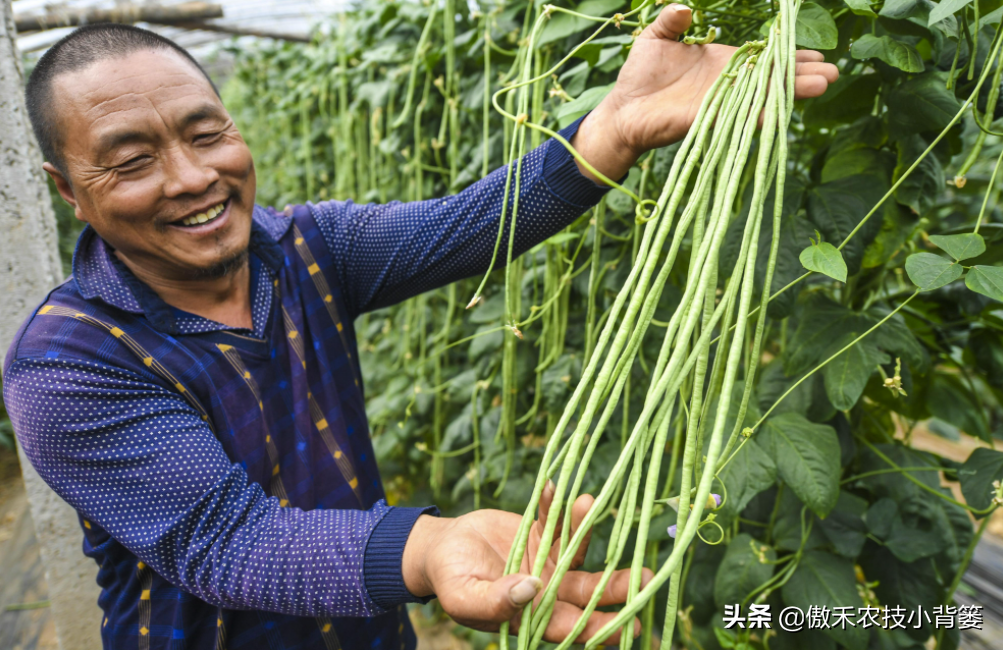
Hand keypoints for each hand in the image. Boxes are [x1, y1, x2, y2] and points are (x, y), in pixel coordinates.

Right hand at [402, 482, 653, 643]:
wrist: (441, 548)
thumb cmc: (450, 580)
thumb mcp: (465, 596)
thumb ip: (495, 601)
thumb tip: (531, 590)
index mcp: (532, 616)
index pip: (572, 627)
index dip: (601, 628)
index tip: (631, 627)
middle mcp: (548, 591)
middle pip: (587, 590)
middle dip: (616, 585)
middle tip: (645, 576)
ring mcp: (547, 560)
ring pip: (577, 549)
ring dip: (585, 528)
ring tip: (588, 503)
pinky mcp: (541, 532)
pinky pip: (553, 517)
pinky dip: (553, 503)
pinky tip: (552, 487)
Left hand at [571, 3, 839, 182]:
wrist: (622, 109)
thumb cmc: (639, 75)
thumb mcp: (655, 38)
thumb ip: (672, 22)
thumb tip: (684, 7)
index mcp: (722, 62)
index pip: (763, 57)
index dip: (788, 54)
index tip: (817, 53)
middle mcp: (728, 83)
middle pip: (772, 77)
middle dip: (801, 74)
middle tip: (833, 72)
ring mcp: (721, 103)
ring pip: (763, 96)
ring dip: (792, 91)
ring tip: (824, 84)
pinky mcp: (710, 120)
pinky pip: (740, 117)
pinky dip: (760, 114)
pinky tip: (781, 111)